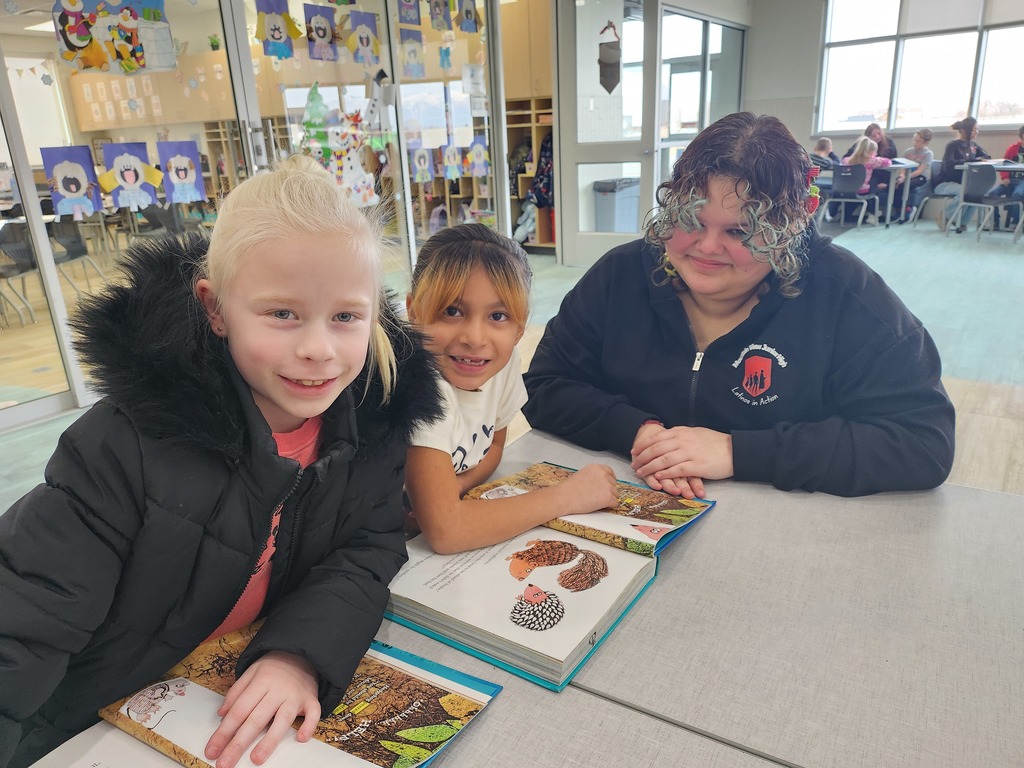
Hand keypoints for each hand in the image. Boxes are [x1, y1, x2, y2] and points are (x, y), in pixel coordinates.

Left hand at [205, 650, 319, 766]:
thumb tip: (222, 714)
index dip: (224, 732)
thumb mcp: (252, 671)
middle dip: (238, 743)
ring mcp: (295, 696)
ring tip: (256, 758)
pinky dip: (309, 725)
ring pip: (282, 720)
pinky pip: (313, 713)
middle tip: (226, 762)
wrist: (302, 653)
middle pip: (256, 719)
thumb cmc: (275, 666)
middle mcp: (277, 690)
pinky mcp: (311, 699)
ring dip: (269, 741)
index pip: (238, 711)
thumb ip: (236, 692)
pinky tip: (301, 738)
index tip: (213, 750)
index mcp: (260, 682)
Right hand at [561, 463, 619, 513]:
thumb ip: (594, 476)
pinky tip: (601, 506)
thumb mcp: (582, 474)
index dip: (609, 480)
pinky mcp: (608, 497)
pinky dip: (610, 506)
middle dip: (608, 490)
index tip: (606, 486)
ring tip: (597, 501)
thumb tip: (600, 483)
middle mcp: (604, 474)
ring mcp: (607, 486)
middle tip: (598, 496)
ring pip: (616, 494)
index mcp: (597, 468)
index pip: (610, 472)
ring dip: (609, 498)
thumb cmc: (569, 488)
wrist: (564, 497)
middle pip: (614, 484)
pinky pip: (615, 503)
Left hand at [630, 426, 733, 497]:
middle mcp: (683, 441)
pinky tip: (658, 477)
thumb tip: (668, 436)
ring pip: (663, 460)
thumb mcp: (695, 432)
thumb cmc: (715, 442)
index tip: (635, 451)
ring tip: (641, 472)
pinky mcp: (696, 466)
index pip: (657, 437)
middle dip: (642, 457)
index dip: (644, 445)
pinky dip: (666, 473)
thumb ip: (681, 434)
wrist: (734, 450)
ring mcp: (689, 453)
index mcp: (681, 432)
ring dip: (650, 467)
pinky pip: (677, 470)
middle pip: (656, 449)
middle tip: (634, 464)